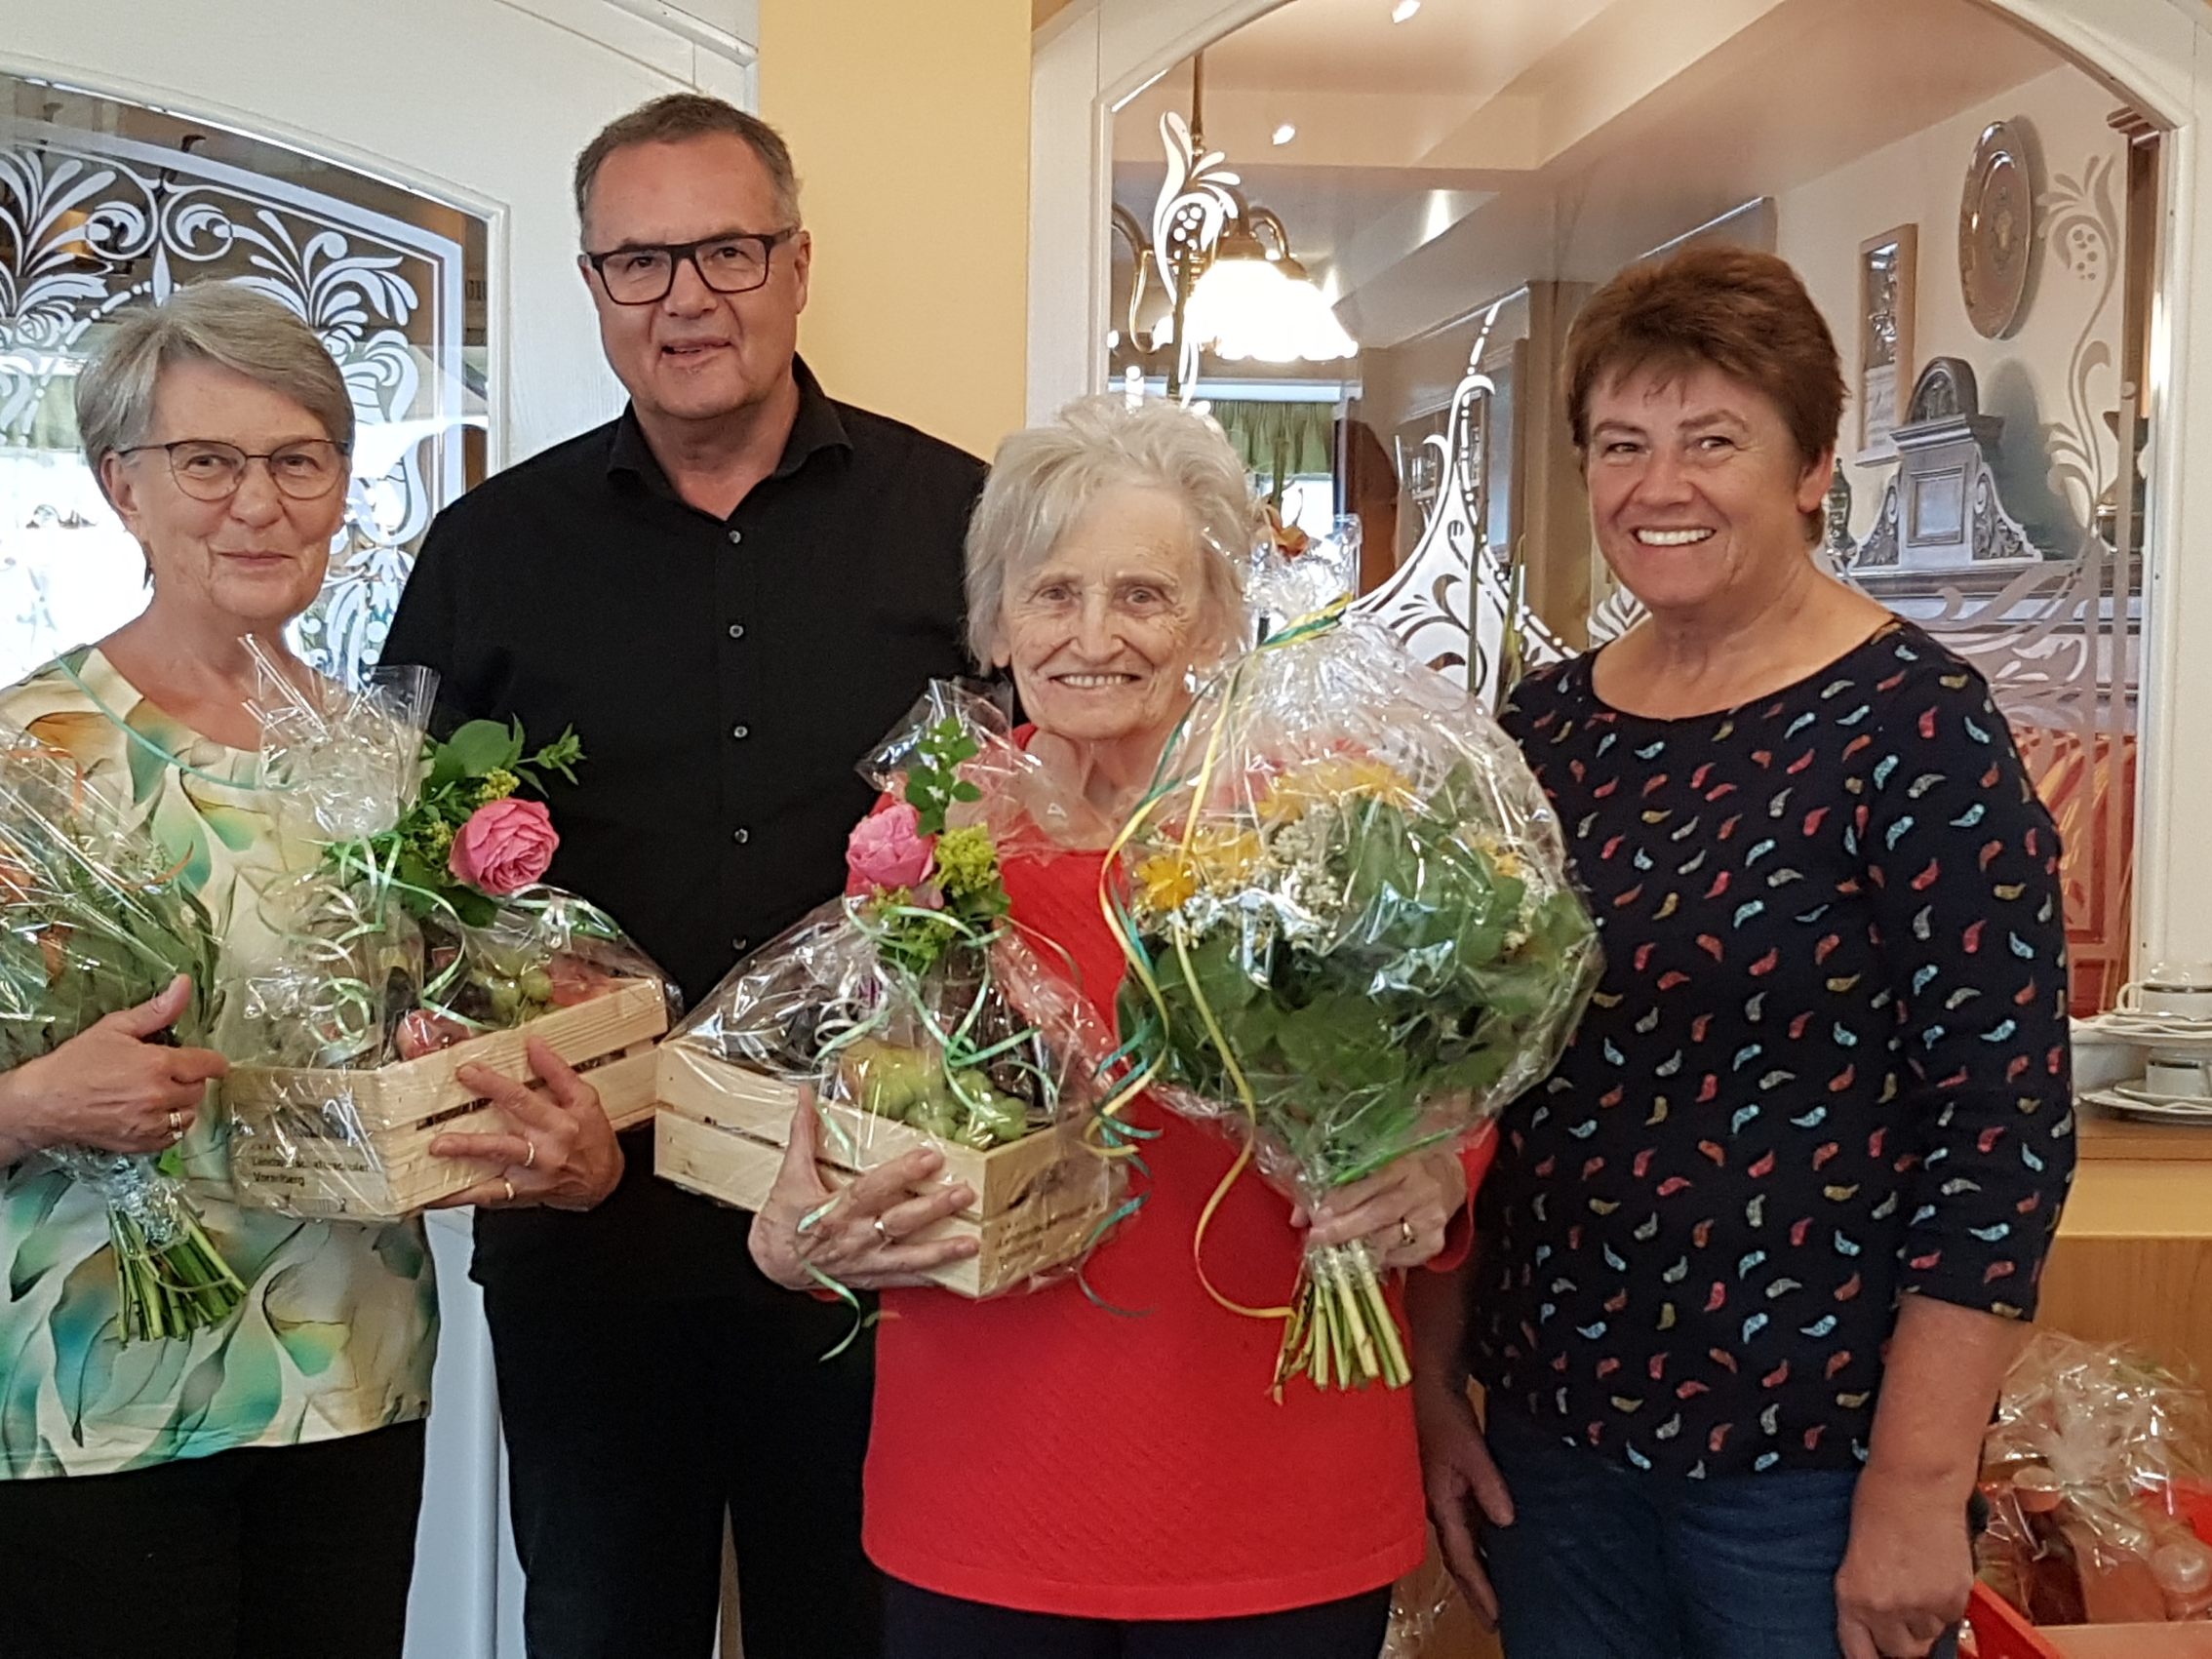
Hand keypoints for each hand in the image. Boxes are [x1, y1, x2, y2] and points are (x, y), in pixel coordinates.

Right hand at [0, 975, 226, 1154]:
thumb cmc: (78, 1061)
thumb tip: (185, 984)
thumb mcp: (115, 1027)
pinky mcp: (141, 1144)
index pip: (206, 1064)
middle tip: (172, 1073)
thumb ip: (156, 1010)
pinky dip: (171, 1126)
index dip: (214, 1062)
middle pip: (199, 1089)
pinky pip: (173, 1137)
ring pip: (189, 1115)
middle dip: (192, 1079)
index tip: (215, 1062)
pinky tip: (155, 1113)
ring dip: (183, 1104)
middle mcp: (159, 1096)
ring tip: (163, 1093)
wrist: (45, 1102)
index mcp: (157, 1065)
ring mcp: (151, 1124)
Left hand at [427, 1038, 623, 1210]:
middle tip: (439, 1138)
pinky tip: (435, 1195)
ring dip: (461, 1170)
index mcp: (560, 1124)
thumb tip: (534, 1044)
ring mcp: (530, 1177)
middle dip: (469, 1141)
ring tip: (435, 1161)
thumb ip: (558, 1072)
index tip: (466, 1072)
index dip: (493, 1086)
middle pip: (502, 1144)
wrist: (605, 1183)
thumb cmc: (593, 1138)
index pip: (522, 1101)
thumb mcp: (586, 1099)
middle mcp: (544, 1152)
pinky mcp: (521, 1194)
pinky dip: (461, 1197)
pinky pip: (488, 1197)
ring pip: (492, 1176)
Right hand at [748, 1087, 980, 1290]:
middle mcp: (853, 1238)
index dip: (901, 1173)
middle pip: (899, 1222)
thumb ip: (802, 1133)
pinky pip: (901, 1280)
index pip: (872, 1189)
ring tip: (971, 1242)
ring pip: (908, 1257)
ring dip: (941, 1250)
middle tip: (963, 1193)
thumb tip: (805, 1095)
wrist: (772, 1264)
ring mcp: (864, 1261)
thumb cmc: (783, 1220)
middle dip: (934, 1208)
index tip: (929, 1157)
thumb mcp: (790, 1174)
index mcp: (834, 1210)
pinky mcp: (868, 1277)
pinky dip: (927, 1277)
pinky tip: (953, 1272)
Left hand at [1302, 1146, 1467, 1269]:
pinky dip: (1382, 1259)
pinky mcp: (1436, 1240)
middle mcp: (1419, 1188)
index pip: (1370, 1182)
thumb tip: (1298, 1217)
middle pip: (1378, 1213)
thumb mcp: (1376, 1163)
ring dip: (1358, 1247)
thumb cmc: (1403, 1168)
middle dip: (1344, 1228)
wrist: (1449, 1177)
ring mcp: (1430, 1216)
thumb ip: (1337, 1183)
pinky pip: (1404, 1256)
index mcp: (1402, 1162)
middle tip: (1318, 1237)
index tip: (1316, 1214)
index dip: (1341, 1199)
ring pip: (1389, 1238)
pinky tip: (1366, 1257)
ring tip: (1334, 1252)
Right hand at [1414, 1374, 1514, 1626]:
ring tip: (1493, 1592)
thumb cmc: (1442, 1414)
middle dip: (1475, 1590)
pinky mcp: (1445, 1484)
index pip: (1461, 1558)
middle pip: (1457, 1559)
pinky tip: (1492, 1545)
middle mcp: (1435, 1506)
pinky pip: (1461, 1524)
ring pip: (1459, 1543)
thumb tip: (1507, 1521)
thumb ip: (1489, 1486)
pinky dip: (1476, 1543)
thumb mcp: (1470, 1450)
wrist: (1422, 1386)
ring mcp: (1438, 1496)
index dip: (1479, 1589)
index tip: (1495, 1617)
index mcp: (1439, 1502)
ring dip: (1476, 1569)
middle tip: (1493, 1619)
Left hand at [1835, 1465, 1974, 1658]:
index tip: (1878, 1652)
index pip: (1859, 1653)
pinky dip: (1946, 1605)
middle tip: (1905, 1615)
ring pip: (1929, 1636)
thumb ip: (1866, 1596)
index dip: (1872, 1654)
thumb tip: (1879, 1624)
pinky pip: (1951, 1619)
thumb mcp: (1856, 1556)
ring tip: (1921, 1583)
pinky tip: (1937, 1573)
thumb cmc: (1879, 1506)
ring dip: (1926, 1620)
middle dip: (1903, 1639)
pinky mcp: (1953, 1598)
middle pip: (1901, 1652)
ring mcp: (1921, 1606)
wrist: (1915, 1482)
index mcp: (1852, 1596)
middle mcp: (1884, 1608)